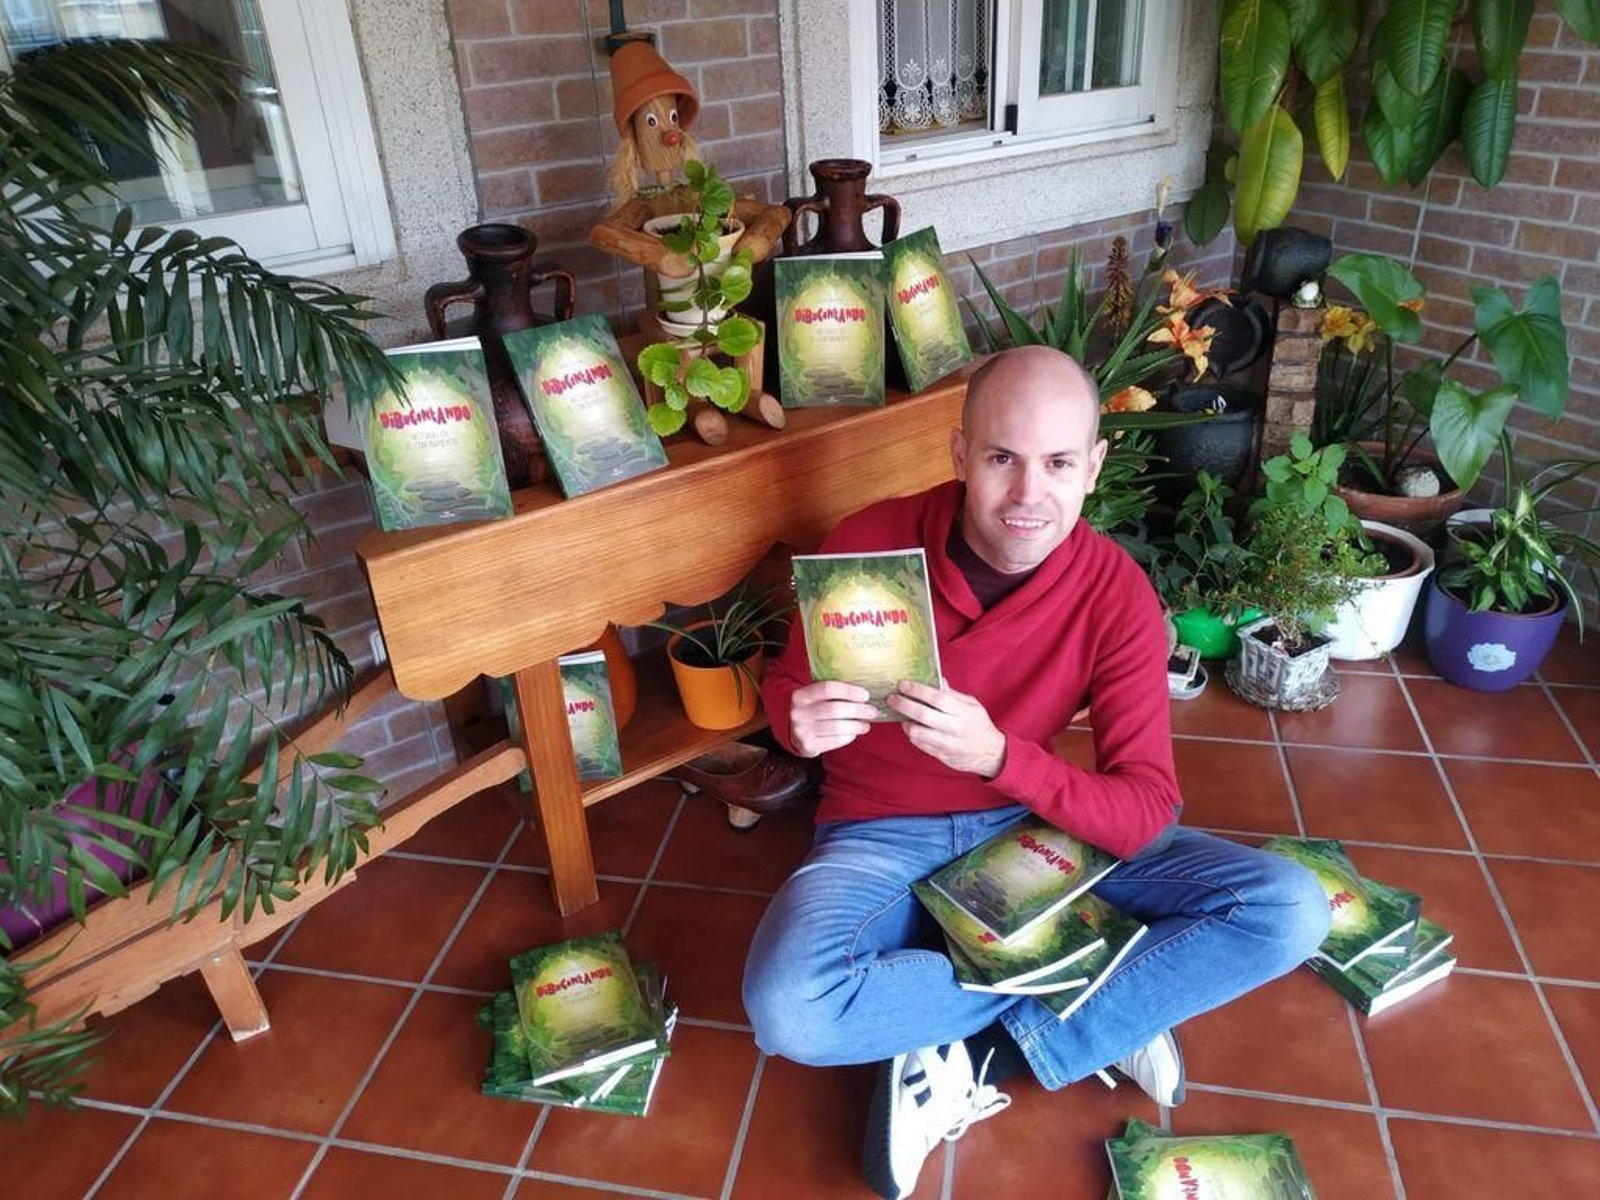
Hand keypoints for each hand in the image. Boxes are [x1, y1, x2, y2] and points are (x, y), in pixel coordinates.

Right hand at [788, 680, 878, 757]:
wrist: (793, 733)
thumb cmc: (811, 711)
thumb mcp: (813, 698)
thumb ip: (831, 692)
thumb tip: (862, 693)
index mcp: (801, 695)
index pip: (828, 688)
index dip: (849, 691)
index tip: (865, 695)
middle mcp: (799, 712)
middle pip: (835, 709)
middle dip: (858, 710)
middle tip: (872, 711)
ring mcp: (802, 730)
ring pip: (837, 726)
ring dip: (856, 725)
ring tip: (866, 724)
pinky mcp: (808, 745)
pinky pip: (835, 740)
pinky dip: (848, 736)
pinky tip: (853, 733)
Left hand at [887, 679, 1006, 778]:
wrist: (989, 754)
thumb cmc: (979, 726)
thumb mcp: (971, 705)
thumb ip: (952, 694)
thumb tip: (937, 680)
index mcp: (963, 712)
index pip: (937, 698)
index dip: (918, 690)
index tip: (903, 685)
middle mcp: (954, 728)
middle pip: (923, 715)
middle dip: (904, 705)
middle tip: (892, 698)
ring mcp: (947, 744)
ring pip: (918, 733)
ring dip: (906, 722)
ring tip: (902, 715)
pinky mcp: (940, 755)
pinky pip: (919, 744)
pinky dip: (912, 734)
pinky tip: (911, 727)